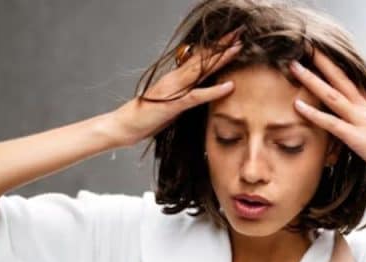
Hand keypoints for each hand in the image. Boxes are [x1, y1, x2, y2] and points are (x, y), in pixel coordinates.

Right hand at [107, 39, 241, 147]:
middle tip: (239, 32)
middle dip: (222, 45)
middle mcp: (176, 78)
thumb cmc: (148, 115)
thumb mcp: (171, 102)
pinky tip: (229, 86)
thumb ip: (185, 93)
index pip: (199, 58)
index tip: (232, 38)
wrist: (126, 125)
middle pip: (202, 58)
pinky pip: (197, 95)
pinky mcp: (175, 104)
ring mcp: (175, 89)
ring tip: (238, 48)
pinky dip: (214, 90)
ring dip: (221, 59)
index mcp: (176, 78)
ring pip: (202, 70)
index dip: (215, 48)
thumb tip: (199, 90)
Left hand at [289, 52, 365, 188]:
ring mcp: (361, 121)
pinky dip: (314, 113)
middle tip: (305, 46)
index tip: (319, 52)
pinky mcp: (357, 137)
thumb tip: (351, 122)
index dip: (334, 65)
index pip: (350, 79)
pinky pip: (331, 123)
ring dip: (312, 80)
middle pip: (340, 78)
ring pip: (332, 95)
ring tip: (295, 67)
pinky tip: (298, 105)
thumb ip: (364, 123)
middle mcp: (365, 108)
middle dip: (322, 61)